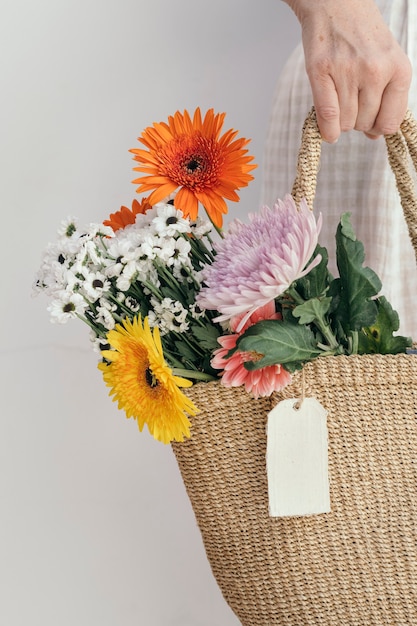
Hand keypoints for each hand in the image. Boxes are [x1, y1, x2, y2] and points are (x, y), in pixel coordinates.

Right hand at [284, 0, 411, 141]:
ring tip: (340, 103)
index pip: (390, 122)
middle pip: (365, 124)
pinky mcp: (321, 71)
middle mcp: (376, 71)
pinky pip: (328, 115)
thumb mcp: (387, 62)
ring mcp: (348, 71)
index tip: (370, 121)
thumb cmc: (362, 36)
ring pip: (346, 123)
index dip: (377, 127)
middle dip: (357, 122)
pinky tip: (328, 131)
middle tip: (351, 105)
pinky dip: (327, 129)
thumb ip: (386, 99)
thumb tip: (375, 136)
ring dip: (341, 121)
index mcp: (399, 69)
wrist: (336, 4)